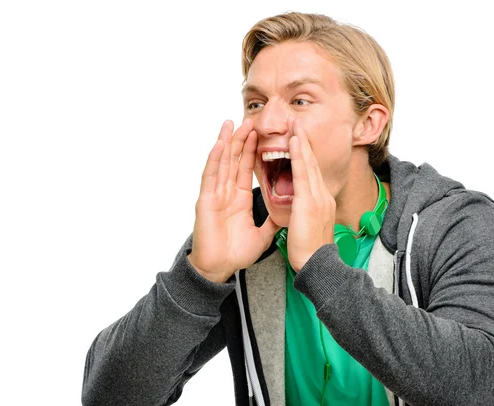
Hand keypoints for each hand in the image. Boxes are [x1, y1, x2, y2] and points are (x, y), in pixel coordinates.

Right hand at [188, 119, 279, 282]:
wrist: (219, 268)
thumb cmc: (235, 253)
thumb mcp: (263, 234)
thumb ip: (273, 221)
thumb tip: (287, 212)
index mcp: (240, 198)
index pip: (247, 168)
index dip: (254, 150)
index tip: (263, 133)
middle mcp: (227, 192)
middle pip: (235, 160)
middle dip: (242, 140)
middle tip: (250, 120)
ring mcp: (215, 194)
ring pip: (222, 163)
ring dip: (227, 143)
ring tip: (233, 124)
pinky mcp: (205, 200)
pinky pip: (210, 177)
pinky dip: (214, 160)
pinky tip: (219, 145)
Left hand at [286, 118, 336, 271]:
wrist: (317, 265)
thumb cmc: (310, 250)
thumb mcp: (309, 226)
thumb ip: (305, 212)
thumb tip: (299, 206)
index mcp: (320, 201)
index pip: (311, 171)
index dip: (305, 152)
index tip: (298, 137)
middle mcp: (322, 195)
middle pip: (313, 162)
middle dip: (304, 140)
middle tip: (296, 121)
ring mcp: (318, 197)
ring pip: (309, 163)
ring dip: (301, 141)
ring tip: (294, 123)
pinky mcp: (311, 202)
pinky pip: (304, 174)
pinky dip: (299, 156)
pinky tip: (294, 142)